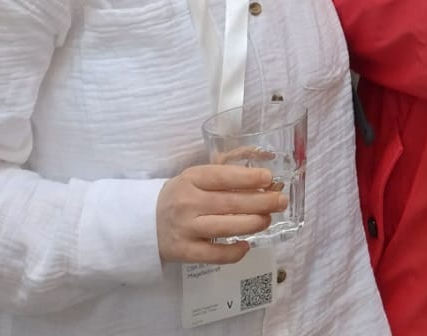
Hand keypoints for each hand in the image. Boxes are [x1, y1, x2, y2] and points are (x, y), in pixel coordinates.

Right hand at [155, 164, 286, 265]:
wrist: (146, 223)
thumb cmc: (180, 196)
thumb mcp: (195, 178)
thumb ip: (224, 174)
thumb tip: (263, 173)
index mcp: (190, 179)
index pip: (223, 177)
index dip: (248, 178)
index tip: (269, 179)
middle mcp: (187, 202)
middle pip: (230, 203)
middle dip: (261, 202)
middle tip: (280, 201)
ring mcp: (185, 228)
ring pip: (226, 227)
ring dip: (252, 224)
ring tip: (267, 220)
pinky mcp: (185, 251)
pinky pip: (215, 255)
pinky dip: (234, 251)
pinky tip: (246, 245)